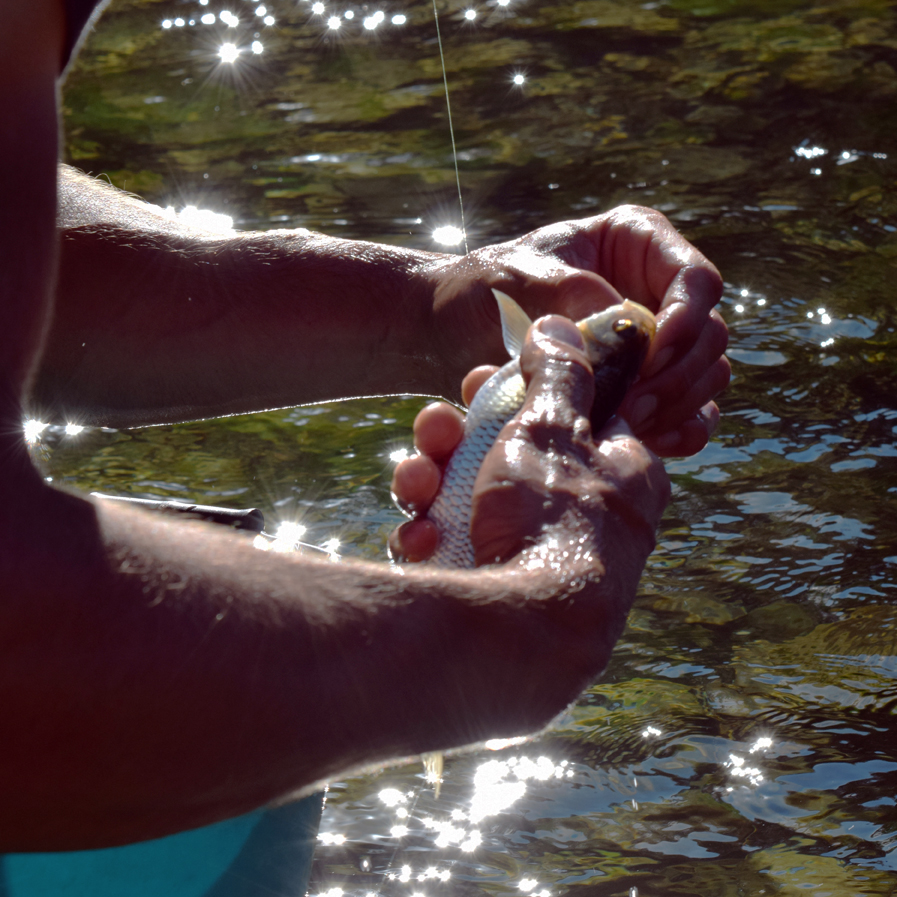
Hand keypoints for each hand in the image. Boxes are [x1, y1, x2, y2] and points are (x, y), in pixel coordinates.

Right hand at [391, 316, 669, 584]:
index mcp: (624, 474)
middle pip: (515, 459)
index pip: (574, 417)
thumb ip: (559, 375)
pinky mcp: (506, 595)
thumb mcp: (553, 431)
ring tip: (416, 484)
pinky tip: (420, 538)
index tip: (482, 386)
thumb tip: (562, 325)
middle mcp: (591, 519)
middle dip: (460, 440)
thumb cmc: (552, 522)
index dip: (521, 395)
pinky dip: (438, 537)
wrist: (526, 640)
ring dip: (436, 485)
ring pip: (478, 502)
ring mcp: (547, 561)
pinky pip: (464, 550)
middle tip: (435, 429)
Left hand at [425, 205, 728, 456]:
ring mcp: (655, 343)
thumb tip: (630, 325)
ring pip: (703, 378)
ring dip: (674, 406)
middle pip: (709, 336)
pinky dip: (675, 431)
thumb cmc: (481, 291)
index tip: (647, 355)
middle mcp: (657, 291)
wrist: (450, 333)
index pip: (697, 281)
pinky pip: (686, 414)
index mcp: (636, 244)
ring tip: (622, 424)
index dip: (685, 320)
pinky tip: (639, 441)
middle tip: (629, 406)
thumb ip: (571, 295)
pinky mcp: (644, 388)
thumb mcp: (517, 279)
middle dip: (676, 374)